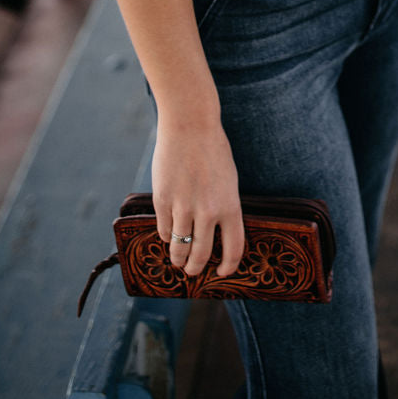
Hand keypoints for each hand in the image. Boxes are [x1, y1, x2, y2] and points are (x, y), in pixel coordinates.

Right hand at [152, 115, 244, 278]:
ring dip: (177, 260)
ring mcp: (184, 206)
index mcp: (230, 205)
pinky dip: (166, 235)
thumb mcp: (229, 181)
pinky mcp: (163, 200)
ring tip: (178, 261)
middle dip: (195, 269)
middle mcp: (208, 210)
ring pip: (179, 248)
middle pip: (201, 255)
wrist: (190, 125)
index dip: (228, 267)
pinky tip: (169, 234)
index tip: (221, 273)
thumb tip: (218, 236)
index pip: (234, 249)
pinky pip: (164, 230)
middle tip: (192, 271)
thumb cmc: (213, 151)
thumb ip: (224, 208)